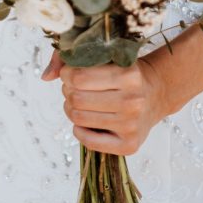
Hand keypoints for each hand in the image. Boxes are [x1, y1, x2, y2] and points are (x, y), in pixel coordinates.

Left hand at [52, 52, 166, 155]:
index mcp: (128, 75)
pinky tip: (85, 121)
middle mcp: (132, 101)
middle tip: (73, 88)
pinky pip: (88, 141)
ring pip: (78, 118)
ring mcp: (132, 125)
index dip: (66, 74)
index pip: (78, 77)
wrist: (157, 93)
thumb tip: (45, 76)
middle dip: (67, 92)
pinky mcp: (129, 145)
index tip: (69, 73)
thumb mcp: (108, 57)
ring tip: (78, 103)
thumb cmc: (126, 72)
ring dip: (70, 109)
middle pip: (76, 98)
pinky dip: (78, 130)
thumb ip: (74, 59)